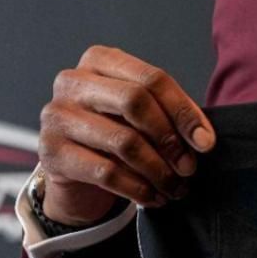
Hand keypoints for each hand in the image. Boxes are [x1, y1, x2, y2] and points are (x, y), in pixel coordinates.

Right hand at [37, 45, 216, 223]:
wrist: (72, 171)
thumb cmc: (113, 133)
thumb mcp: (138, 114)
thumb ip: (168, 114)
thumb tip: (202, 139)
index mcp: (99, 60)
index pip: (151, 79)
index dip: (183, 111)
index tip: (205, 142)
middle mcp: (73, 81)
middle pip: (135, 101)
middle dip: (169, 138)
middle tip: (188, 167)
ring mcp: (57, 115)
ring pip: (123, 141)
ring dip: (157, 170)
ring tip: (175, 186)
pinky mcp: (51, 152)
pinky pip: (106, 172)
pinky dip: (137, 188)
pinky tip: (153, 197)